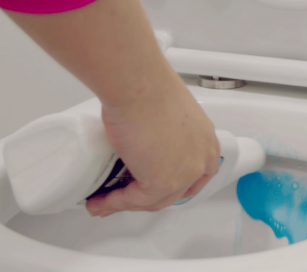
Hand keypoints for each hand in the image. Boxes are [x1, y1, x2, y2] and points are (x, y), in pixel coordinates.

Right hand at [85, 75, 219, 216]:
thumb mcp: (163, 111)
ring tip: (104, 202)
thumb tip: (140, 139)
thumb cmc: (146, 86)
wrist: (137, 84)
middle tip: (123, 197)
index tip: (155, 187)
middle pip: (175, 191)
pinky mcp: (162, 183)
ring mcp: (185, 173)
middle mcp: (201, 157)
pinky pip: (136, 200)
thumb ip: (161, 130)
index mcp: (204, 138)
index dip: (177, 185)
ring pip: (155, 200)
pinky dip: (115, 203)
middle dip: (146, 198)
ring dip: (127, 203)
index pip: (197, 173)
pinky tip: (101, 202)